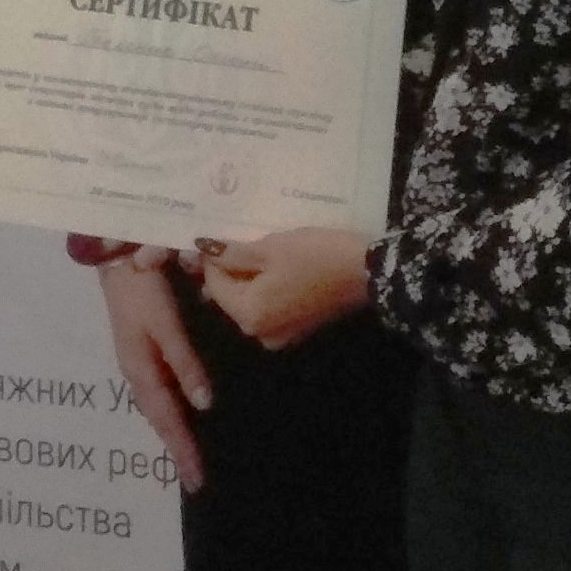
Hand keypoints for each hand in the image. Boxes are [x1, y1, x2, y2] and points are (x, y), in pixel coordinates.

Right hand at [99, 257, 210, 488]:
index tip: (196, 479)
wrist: (116, 258)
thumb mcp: (165, 324)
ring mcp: (135, 362)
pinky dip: (167, 412)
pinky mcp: (139, 351)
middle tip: (194, 478)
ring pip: (156, 409)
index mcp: (140, 371)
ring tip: (186, 456)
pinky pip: (155, 393)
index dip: (182, 449)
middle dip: (176, 449)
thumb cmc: (143, 290)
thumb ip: (184, 362)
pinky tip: (177, 414)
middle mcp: (136, 373)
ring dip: (171, 433)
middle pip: (158, 420)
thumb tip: (204, 405)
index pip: (166, 420)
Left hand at [197, 229, 372, 352]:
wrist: (369, 272)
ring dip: (249, 277)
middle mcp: (260, 334)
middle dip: (230, 269)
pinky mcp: (298, 330)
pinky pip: (269, 307)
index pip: (214, 285)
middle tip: (240, 238)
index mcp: (249, 315)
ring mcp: (280, 336)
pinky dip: (267, 288)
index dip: (212, 259)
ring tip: (260, 249)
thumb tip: (201, 248)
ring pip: (250, 302)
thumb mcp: (270, 248)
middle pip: (230, 297)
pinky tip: (277, 266)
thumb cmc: (316, 257)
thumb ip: (231, 253)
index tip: (219, 234)